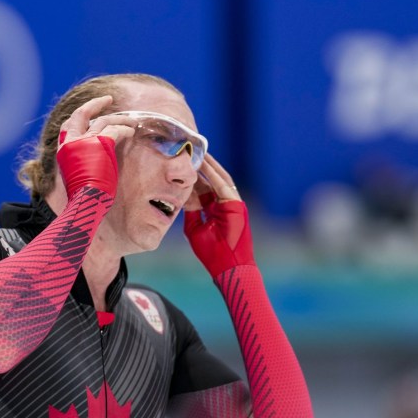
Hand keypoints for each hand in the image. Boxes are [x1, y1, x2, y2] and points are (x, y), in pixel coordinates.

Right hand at [55, 96, 135, 195]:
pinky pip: (116, 130)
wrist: (85, 203)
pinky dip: (125, 129)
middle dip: (96, 104)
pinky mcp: (101, 144)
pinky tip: (132, 132)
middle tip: (109, 99)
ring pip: (104, 120)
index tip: (91, 111)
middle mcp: (72, 142)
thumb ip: (82, 163)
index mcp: (64, 150)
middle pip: (82, 113)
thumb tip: (95, 161)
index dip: (80, 116)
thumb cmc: (83, 198)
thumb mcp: (77, 177)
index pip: (67, 125)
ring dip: (119, 119)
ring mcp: (85, 141)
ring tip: (131, 122)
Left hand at [183, 154, 255, 277]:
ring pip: (219, 177)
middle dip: (201, 164)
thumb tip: (181, 198)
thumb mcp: (196, 229)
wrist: (228, 267)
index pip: (205, 187)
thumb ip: (192, 212)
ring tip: (194, 150)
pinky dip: (211, 173)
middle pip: (213, 178)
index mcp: (218, 209)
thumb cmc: (213, 253)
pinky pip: (222, 184)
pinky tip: (201, 162)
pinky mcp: (236, 204)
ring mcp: (233, 203)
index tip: (181, 163)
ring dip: (207, 164)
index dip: (194, 175)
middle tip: (188, 149)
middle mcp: (227, 203)